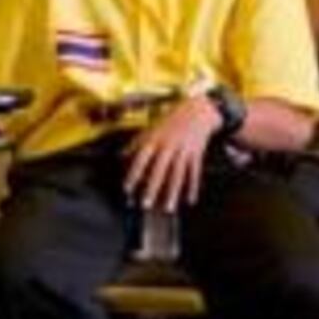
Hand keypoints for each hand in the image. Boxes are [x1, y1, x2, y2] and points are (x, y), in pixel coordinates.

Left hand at [123, 95, 222, 211]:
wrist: (197, 109)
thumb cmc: (171, 120)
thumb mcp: (151, 128)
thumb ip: (136, 143)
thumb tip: (120, 156)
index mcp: (155, 139)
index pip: (141, 159)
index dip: (133, 174)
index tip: (127, 189)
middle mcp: (169, 145)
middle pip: (159, 170)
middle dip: (152, 188)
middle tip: (145, 204)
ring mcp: (184, 150)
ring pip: (178, 175)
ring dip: (172, 193)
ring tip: (168, 208)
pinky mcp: (196, 154)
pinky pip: (194, 173)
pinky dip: (192, 187)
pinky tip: (190, 200)